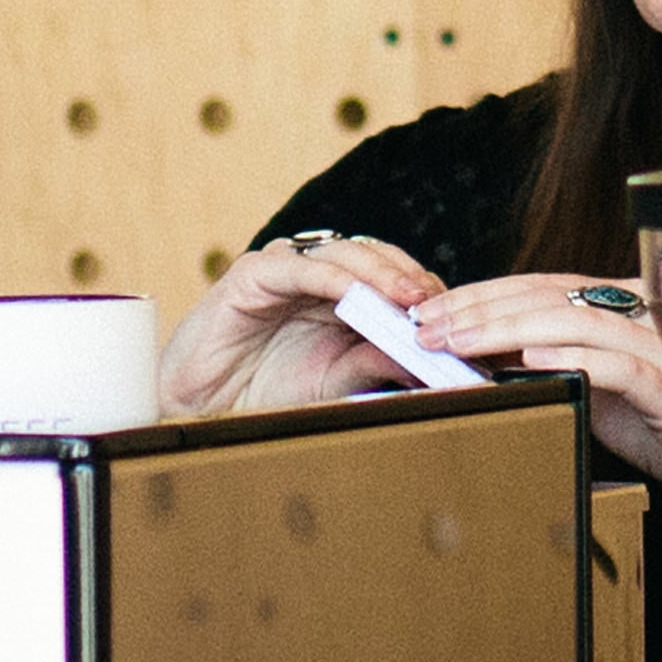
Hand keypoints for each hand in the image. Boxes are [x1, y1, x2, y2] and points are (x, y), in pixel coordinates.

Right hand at [159, 233, 450, 416]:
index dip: (425, 292)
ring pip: (346, 254)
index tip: (456, 317)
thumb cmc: (265, 391)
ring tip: (410, 298)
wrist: (204, 406)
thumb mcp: (336, 380)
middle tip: (439, 304)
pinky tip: (359, 296)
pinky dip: (335, 279)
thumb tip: (432, 357)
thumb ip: (378, 363)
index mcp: (341, 297)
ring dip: (382, 273)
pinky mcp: (255, 273)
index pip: (393, 279)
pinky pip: (302, 269)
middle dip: (411, 278)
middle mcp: (318, 276)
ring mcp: (287, 270)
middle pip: (377, 259)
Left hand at [413, 275, 661, 533]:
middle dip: (481, 308)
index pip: (546, 288)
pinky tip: (530, 363)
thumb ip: (560, 371)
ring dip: (509, 329)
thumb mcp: (604, 398)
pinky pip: (621, 367)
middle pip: (553, 297)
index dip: (485, 294)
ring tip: (459, 341)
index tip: (430, 310)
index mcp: (627, 313)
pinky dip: (575, 359)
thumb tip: (489, 363)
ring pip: (578, 323)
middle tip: (426, 325)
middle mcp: (646, 320)